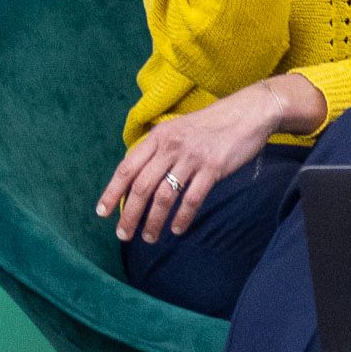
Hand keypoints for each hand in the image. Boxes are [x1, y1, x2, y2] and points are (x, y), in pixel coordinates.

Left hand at [97, 78, 310, 242]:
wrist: (248, 113)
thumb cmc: (211, 125)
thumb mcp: (178, 130)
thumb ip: (160, 151)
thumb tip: (140, 180)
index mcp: (158, 137)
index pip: (127, 167)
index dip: (113, 191)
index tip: (102, 212)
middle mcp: (171, 146)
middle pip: (142, 186)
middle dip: (130, 214)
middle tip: (123, 235)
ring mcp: (192, 157)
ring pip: (164, 196)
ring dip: (154, 221)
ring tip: (149, 238)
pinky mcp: (213, 168)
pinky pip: (192, 198)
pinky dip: (182, 217)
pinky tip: (177, 229)